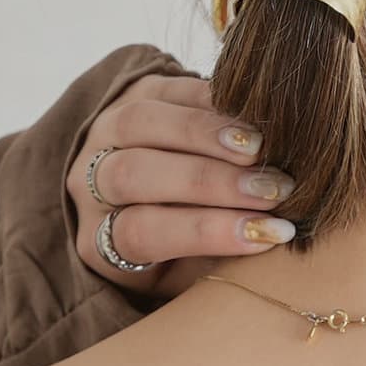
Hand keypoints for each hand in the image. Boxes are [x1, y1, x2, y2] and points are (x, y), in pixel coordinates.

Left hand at [68, 72, 298, 299]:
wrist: (162, 202)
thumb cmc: (187, 255)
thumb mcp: (196, 275)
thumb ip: (223, 261)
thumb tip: (276, 239)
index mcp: (101, 244)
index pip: (144, 233)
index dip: (206, 232)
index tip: (268, 233)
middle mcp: (89, 186)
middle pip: (137, 175)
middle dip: (211, 182)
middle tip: (273, 190)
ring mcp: (102, 134)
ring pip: (143, 123)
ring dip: (207, 134)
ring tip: (261, 148)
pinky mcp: (129, 95)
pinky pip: (166, 90)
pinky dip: (211, 101)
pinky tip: (253, 118)